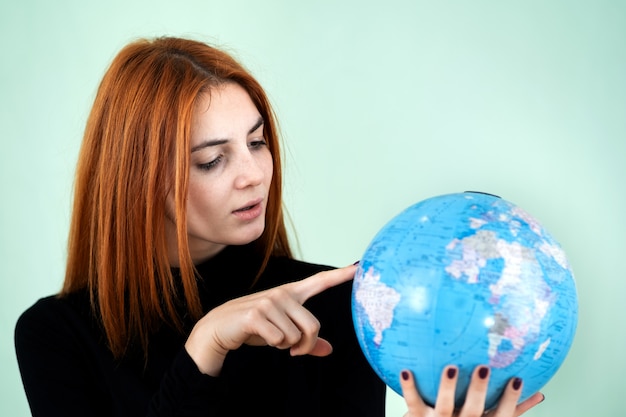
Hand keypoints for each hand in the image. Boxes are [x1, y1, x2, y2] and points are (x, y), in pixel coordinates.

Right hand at [185, 264, 357, 375]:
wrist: (218, 329)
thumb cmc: (252, 329)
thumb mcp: (282, 333)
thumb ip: (306, 341)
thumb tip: (328, 350)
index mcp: (291, 294)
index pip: (320, 281)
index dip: (340, 275)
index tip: (359, 267)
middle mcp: (282, 294)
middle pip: (313, 326)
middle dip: (305, 346)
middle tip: (293, 350)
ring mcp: (269, 302)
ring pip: (295, 336)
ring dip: (285, 346)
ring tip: (270, 338)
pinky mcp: (257, 314)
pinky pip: (279, 340)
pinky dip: (273, 346)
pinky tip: (260, 338)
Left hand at [399, 365, 544, 416]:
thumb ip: (513, 410)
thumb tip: (540, 395)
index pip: (501, 415)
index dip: (511, 400)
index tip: (518, 379)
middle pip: (473, 410)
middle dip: (478, 390)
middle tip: (483, 368)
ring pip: (443, 407)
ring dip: (447, 387)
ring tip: (451, 367)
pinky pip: (413, 401)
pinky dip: (409, 387)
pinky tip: (406, 370)